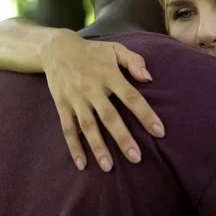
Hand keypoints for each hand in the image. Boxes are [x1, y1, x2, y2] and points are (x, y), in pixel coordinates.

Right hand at [40, 29, 164, 171]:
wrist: (56, 48)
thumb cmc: (93, 52)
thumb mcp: (116, 49)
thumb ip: (134, 61)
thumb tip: (149, 78)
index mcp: (109, 75)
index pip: (131, 97)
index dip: (145, 115)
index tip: (159, 132)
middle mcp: (92, 89)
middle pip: (109, 116)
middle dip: (122, 138)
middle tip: (136, 158)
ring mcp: (76, 98)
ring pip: (88, 126)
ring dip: (98, 147)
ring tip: (109, 167)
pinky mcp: (62, 105)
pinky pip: (68, 128)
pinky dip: (73, 147)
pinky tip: (82, 164)